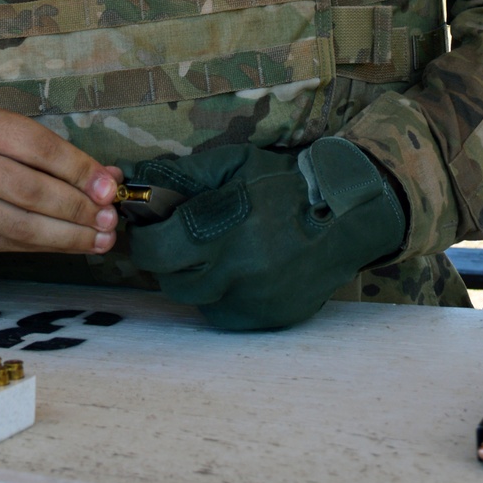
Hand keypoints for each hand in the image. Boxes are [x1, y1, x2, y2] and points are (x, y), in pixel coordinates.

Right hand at [0, 103, 121, 256]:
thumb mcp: (22, 137)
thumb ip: (64, 156)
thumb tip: (110, 179)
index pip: (40, 148)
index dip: (79, 170)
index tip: (109, 189)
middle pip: (31, 190)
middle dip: (77, 208)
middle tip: (109, 219)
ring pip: (23, 225)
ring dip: (69, 236)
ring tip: (101, 239)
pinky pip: (14, 244)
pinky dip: (51, 246)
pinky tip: (76, 244)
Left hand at [126, 139, 406, 330]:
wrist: (345, 215)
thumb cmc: (285, 182)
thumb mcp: (233, 163)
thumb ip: (183, 174)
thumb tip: (137, 180)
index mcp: (225, 228)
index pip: (155, 250)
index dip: (145, 238)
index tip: (151, 226)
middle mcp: (236, 271)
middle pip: (170, 279)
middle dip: (167, 258)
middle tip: (180, 238)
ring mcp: (253, 300)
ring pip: (195, 298)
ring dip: (193, 277)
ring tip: (212, 252)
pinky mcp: (267, 319)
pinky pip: (223, 312)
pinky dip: (220, 294)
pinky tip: (236, 271)